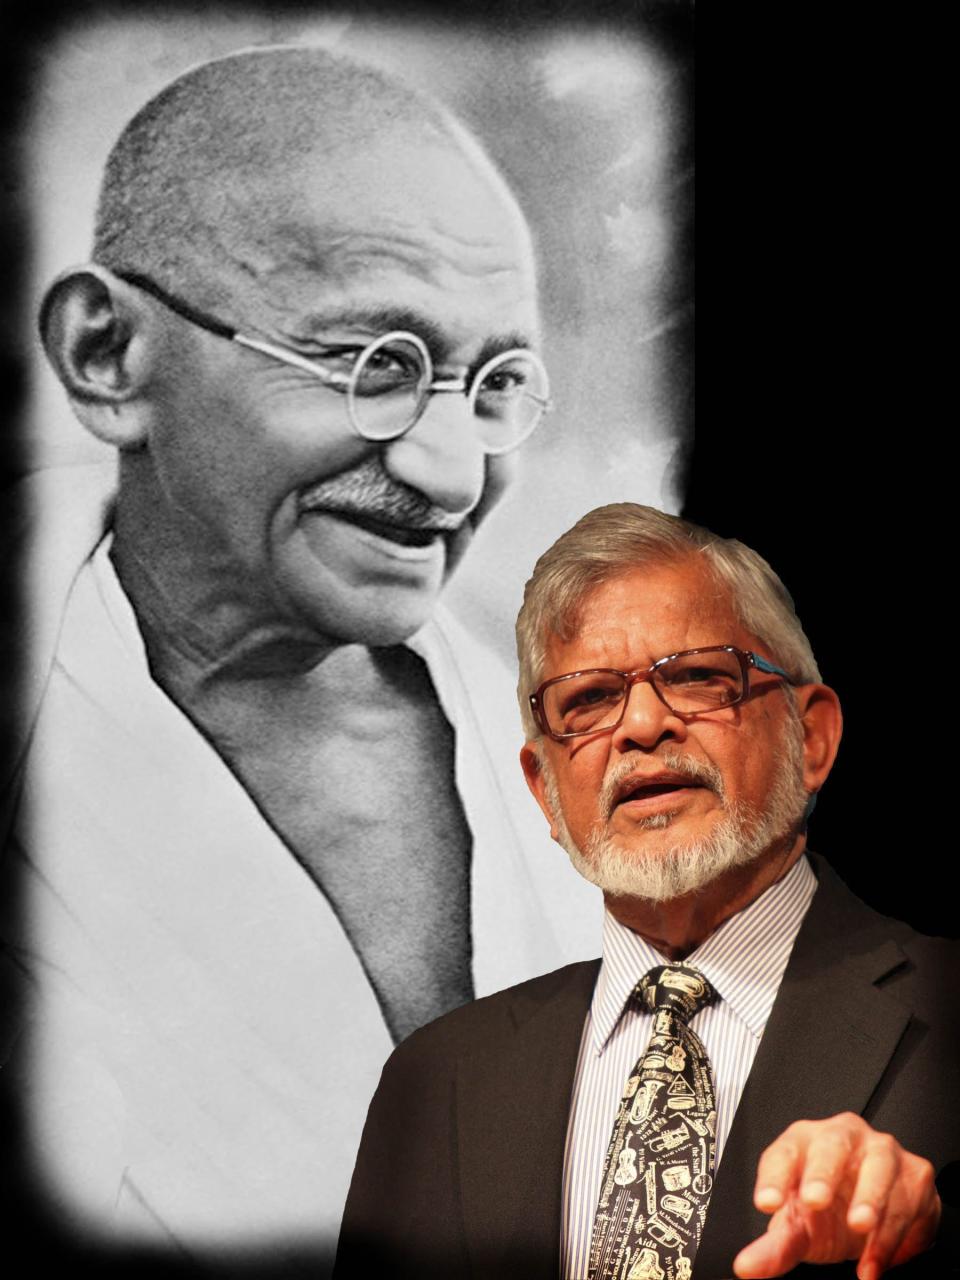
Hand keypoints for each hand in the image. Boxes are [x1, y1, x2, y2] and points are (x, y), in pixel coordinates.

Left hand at [732, 1112, 939, 1278]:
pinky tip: (874, 1261)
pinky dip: (892, 1235)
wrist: (874, 1217)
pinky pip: (906, 1200)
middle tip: (814, 1200)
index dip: (773, 1176)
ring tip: (859, 1228)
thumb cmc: (829, 1211)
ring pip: (878, 1166)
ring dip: (870, 1199)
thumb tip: (747, 1266)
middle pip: (831, 1143)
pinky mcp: (915, 1174)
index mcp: (803, 1144)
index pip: (783, 1153)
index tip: (766, 1202)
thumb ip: (774, 1248)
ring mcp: (881, 1150)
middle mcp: (841, 1137)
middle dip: (823, 1171)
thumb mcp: (799, 1229)